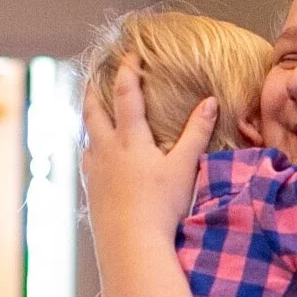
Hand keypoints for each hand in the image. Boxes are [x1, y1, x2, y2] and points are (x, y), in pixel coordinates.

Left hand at [80, 64, 217, 255]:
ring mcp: (94, 171)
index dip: (127, 69)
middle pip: (92, 110)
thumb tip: (209, 101)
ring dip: (89, 120)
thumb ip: (196, 133)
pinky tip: (96, 156)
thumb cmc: (160, 206)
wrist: (130, 244)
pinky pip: (86, 161)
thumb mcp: (184, 167)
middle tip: (94, 76)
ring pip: (86, 136)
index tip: (129, 52)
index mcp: (129, 139)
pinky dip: (90, 149)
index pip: (126, 93)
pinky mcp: (91, 191)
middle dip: (93, 89)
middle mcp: (105, 149)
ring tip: (94, 113)